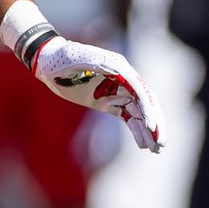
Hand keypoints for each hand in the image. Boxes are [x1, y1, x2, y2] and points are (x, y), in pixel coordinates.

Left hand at [30, 37, 164, 152]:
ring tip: (156, 149)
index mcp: (118, 67)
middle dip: (155, 123)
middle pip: (145, 102)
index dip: (147, 108)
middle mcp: (122, 79)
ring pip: (139, 112)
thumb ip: (95, 63)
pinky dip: (136, 129)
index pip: (139, 89)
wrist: (48, 61)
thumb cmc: (60, 58)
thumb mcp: (75, 58)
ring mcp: (116, 91)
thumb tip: (117, 69)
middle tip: (161, 144)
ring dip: (148, 130)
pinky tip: (143, 144)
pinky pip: (127, 117)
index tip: (151, 126)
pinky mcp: (108, 101)